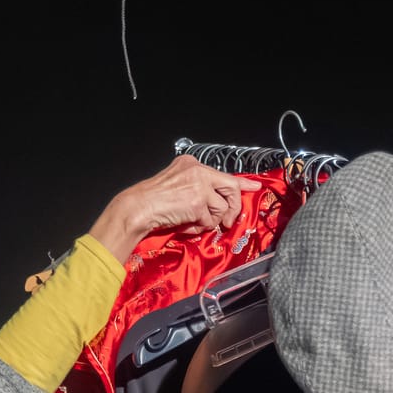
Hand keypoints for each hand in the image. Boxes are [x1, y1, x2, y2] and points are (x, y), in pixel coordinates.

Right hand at [90, 156, 257, 258]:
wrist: (138, 207)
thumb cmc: (154, 201)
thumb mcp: (179, 186)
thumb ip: (200, 189)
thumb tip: (222, 204)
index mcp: (192, 164)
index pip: (223, 174)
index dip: (242, 183)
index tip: (255, 187)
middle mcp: (198, 170)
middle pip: (231, 188)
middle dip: (233, 208)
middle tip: (229, 221)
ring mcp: (199, 185)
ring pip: (222, 208)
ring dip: (211, 220)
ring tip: (194, 222)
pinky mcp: (198, 202)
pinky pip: (210, 220)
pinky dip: (200, 227)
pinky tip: (186, 225)